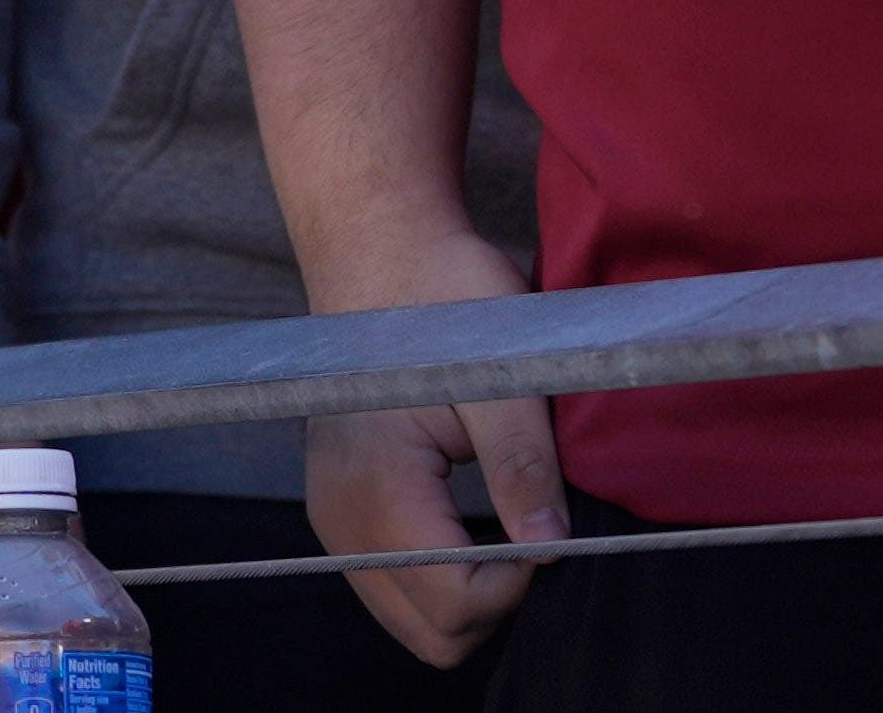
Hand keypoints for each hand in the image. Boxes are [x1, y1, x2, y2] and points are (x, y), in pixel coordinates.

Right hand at [300, 226, 566, 668]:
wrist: (379, 249)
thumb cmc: (441, 295)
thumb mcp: (499, 372)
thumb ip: (522, 466)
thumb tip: (549, 546)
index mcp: (377, 487)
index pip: (454, 603)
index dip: (516, 582)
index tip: (544, 524)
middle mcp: (340, 519)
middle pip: (432, 633)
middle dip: (494, 599)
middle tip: (529, 529)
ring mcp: (334, 518)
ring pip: (414, 618)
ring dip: (468, 590)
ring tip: (503, 520)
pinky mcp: (340, 509)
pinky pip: (395, 583)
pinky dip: (441, 573)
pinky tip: (471, 520)